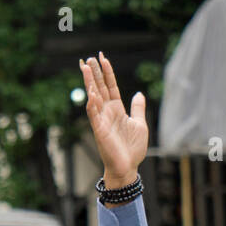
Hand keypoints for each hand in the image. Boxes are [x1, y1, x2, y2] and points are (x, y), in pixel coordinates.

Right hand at [78, 51, 147, 186]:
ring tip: (85, 68)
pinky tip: (91, 93)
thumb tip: (139, 93)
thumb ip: (138, 108)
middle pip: (100, 87)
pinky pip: (94, 115)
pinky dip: (92, 104)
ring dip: (89, 83)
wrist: (128, 167)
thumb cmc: (133, 149)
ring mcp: (102, 120)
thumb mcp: (140, 124)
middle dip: (95, 73)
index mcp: (117, 109)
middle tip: (89, 58)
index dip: (107, 72)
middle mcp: (107, 112)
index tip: (103, 57)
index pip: (111, 86)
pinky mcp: (99, 131)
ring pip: (94, 97)